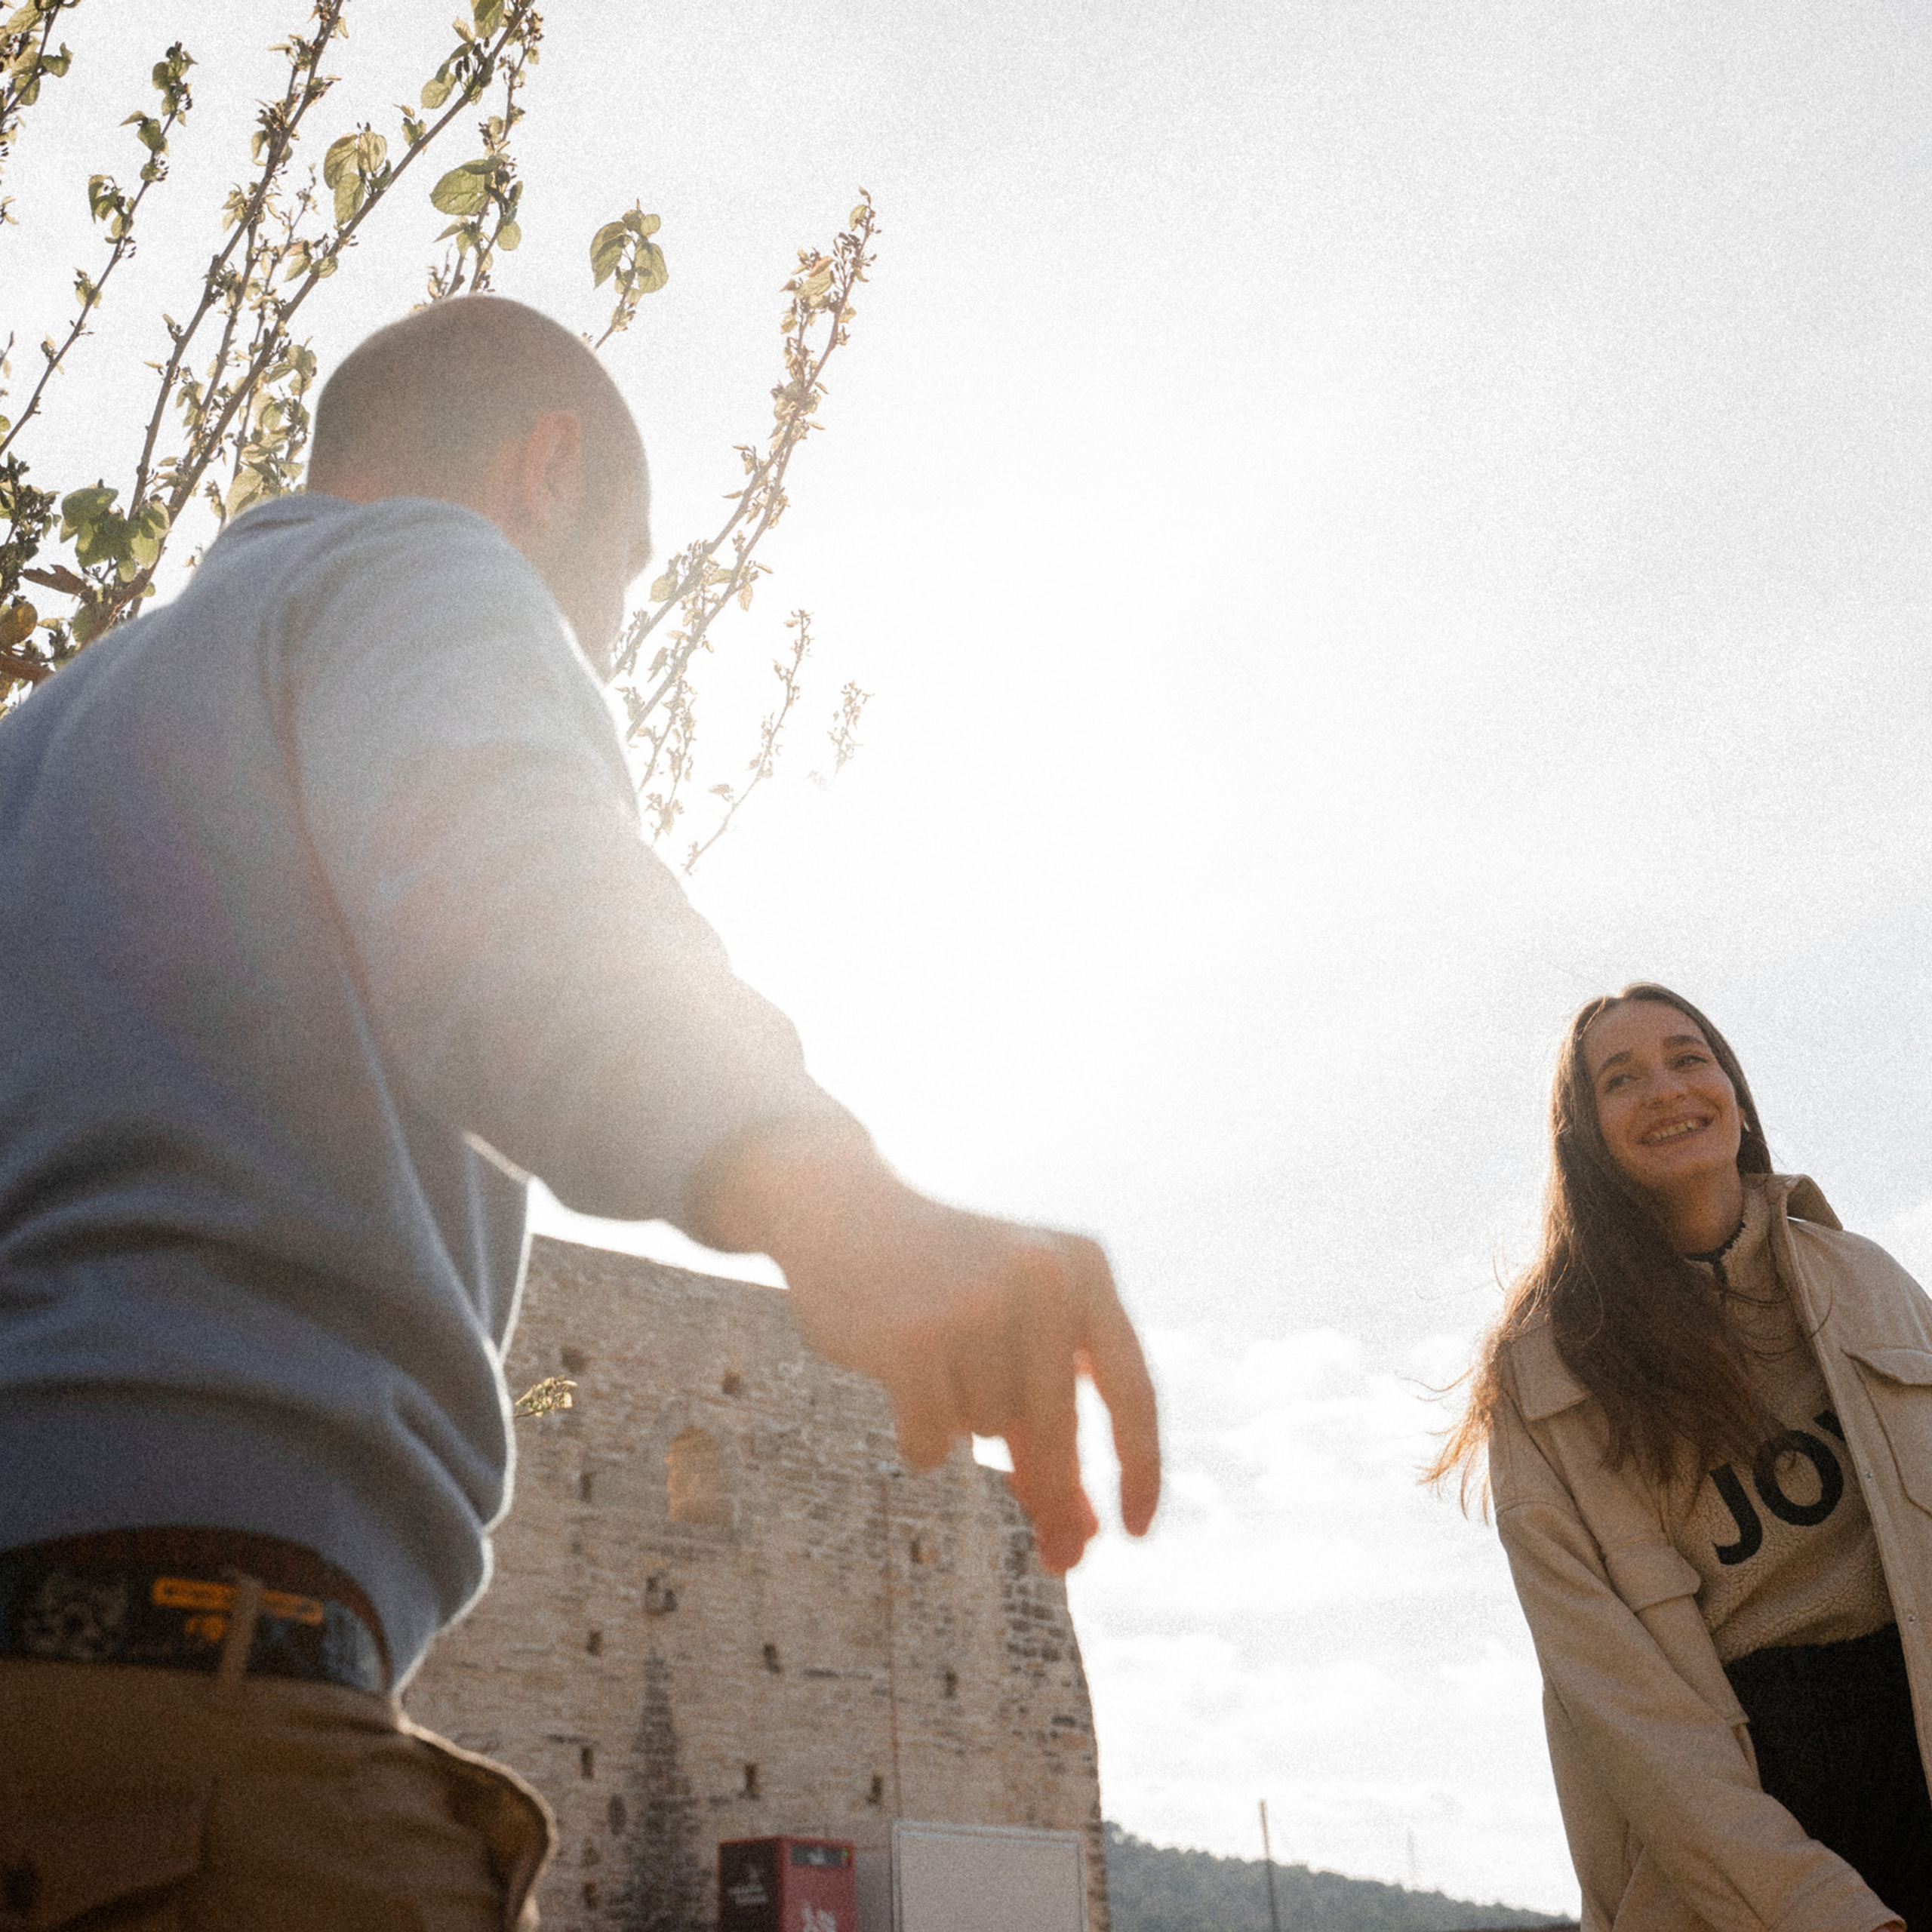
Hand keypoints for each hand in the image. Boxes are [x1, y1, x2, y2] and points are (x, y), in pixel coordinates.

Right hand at [692, 1117, 1160, 1572]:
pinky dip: (917, 1432)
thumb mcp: (1013, 1331)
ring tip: (934, 1361)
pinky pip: (932, 1440)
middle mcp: (1041, 1276)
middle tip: (1062, 1558)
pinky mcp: (913, 1338)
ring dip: (961, 1420)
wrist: (840, 1210)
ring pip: (988, 1430)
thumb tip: (1081, 1537)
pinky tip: (897, 1376)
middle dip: (1056, 1496)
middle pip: (1062, 1430)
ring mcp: (975, 1304)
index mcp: (1084, 1267)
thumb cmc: (941, 1283)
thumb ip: (1052, 1419)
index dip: (1142, 1469)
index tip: (1138, 1532)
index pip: (1134, 1389)